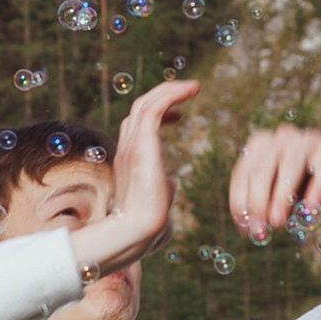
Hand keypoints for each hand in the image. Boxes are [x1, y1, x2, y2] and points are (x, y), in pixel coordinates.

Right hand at [69, 76, 196, 277]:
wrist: (137, 233)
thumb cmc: (148, 228)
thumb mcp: (158, 202)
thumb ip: (164, 191)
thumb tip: (172, 187)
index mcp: (131, 159)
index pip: (139, 125)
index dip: (158, 114)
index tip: (179, 116)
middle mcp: (128, 148)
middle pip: (141, 108)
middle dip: (164, 96)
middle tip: (188, 91)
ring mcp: (132, 145)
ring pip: (146, 103)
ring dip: (169, 90)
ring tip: (192, 87)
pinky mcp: (141, 145)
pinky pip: (154, 107)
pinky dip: (171, 94)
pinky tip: (191, 90)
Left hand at [229, 125, 320, 243]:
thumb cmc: (300, 187)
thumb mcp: (279, 197)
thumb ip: (265, 208)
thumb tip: (253, 229)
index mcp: (261, 145)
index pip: (244, 173)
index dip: (240, 201)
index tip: (243, 228)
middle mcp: (281, 137)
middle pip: (262, 169)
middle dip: (258, 201)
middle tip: (260, 229)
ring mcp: (307, 139)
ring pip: (290, 166)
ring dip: (281, 197)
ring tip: (277, 223)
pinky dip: (316, 191)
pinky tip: (310, 211)